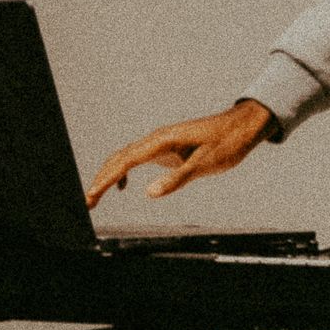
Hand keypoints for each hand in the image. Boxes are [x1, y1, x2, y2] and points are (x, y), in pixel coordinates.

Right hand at [86, 100, 275, 206]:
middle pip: (119, 158)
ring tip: (96, 197)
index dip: (107, 179)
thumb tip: (149, 193)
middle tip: (87, 203)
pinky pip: (138, 159)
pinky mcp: (167, 148)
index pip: (126, 160)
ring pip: (126, 157)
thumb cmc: (227, 142)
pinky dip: (125, 172)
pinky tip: (124, 187)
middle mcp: (157, 139)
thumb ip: (177, 179)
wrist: (242, 126)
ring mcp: (161, 143)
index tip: (92, 195)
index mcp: (163, 140)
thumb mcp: (206, 163)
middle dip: (101, 180)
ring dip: (109, 176)